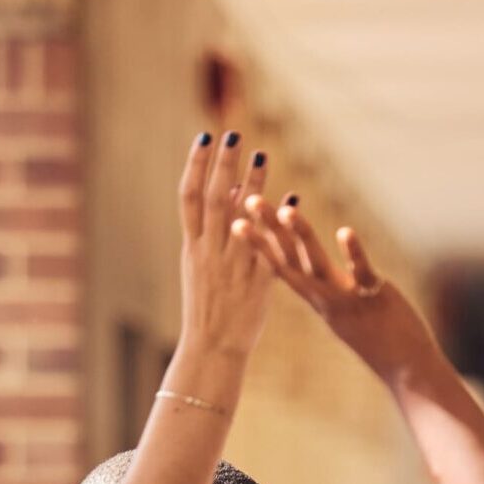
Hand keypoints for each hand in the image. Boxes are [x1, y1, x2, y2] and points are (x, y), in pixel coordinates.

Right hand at [175, 132, 275, 360]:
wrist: (213, 348)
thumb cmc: (207, 307)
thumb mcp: (201, 266)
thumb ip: (214, 232)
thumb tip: (228, 194)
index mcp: (192, 247)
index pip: (188, 197)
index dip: (195, 165)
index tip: (205, 138)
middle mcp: (210, 252)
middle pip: (214, 199)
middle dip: (223, 165)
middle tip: (234, 134)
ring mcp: (233, 267)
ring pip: (241, 219)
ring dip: (252, 185)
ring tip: (262, 155)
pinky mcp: (257, 283)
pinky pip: (272, 247)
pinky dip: (282, 222)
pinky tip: (295, 199)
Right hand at [233, 206, 435, 385]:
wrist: (408, 373)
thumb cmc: (380, 341)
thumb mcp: (344, 314)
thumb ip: (327, 291)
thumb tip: (314, 274)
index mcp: (319, 302)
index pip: (282, 269)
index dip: (259, 245)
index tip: (235, 220)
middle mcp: (327, 301)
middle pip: (291, 261)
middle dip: (268, 231)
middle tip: (248, 200)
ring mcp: (349, 300)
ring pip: (318, 266)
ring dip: (301, 236)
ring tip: (286, 210)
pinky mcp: (376, 298)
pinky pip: (362, 272)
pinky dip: (353, 252)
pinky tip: (345, 231)